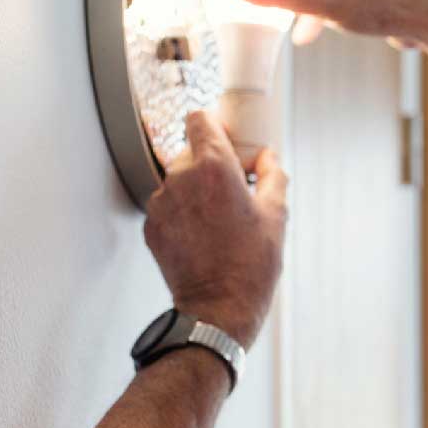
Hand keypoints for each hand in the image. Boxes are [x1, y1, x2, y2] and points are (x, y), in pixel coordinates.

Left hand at [143, 111, 287, 346]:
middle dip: (210, 163)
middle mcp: (180, 178)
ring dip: (196, 188)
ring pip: (178, 179)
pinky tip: (204, 234)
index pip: (199, 119)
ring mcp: (161, 202)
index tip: (228, 139)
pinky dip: (184, 211)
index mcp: (213, 167)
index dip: (215, 126)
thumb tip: (268, 159)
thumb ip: (272, 175)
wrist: (219, 308)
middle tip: (233, 187)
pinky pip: (168, 205)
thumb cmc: (250, 265)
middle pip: (190, 150)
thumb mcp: (276, 214)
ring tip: (219, 218)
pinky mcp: (151, 225)